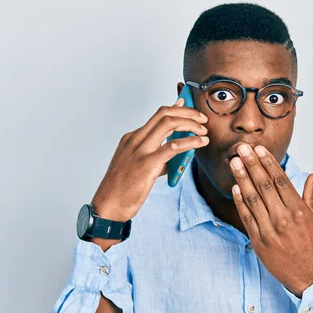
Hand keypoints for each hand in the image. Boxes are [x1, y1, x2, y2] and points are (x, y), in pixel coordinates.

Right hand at [91, 98, 209, 220]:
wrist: (109, 205)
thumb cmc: (122, 189)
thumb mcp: (137, 166)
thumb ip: (155, 156)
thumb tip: (174, 152)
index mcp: (132, 138)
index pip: (157, 116)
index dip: (176, 109)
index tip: (187, 106)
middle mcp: (135, 139)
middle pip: (164, 114)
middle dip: (187, 112)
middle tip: (201, 119)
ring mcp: (141, 150)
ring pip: (168, 124)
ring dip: (190, 124)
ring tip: (204, 131)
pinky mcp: (147, 164)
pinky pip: (173, 146)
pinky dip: (190, 141)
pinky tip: (200, 143)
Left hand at [229, 144, 312, 297]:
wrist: (308, 278)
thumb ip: (312, 198)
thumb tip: (312, 176)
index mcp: (300, 211)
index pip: (281, 181)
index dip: (269, 163)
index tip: (260, 150)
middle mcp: (283, 219)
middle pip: (264, 186)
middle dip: (252, 164)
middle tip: (242, 148)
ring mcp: (269, 231)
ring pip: (253, 199)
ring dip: (242, 178)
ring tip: (234, 162)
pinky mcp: (258, 242)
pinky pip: (246, 217)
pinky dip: (240, 201)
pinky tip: (235, 187)